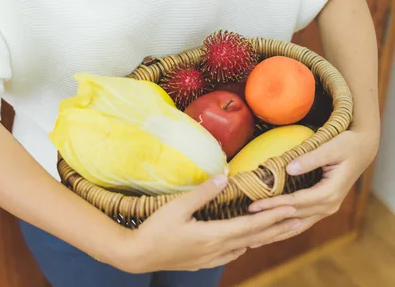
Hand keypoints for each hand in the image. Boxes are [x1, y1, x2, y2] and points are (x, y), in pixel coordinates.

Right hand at [115, 175, 299, 272]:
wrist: (138, 256)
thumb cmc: (155, 229)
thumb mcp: (177, 207)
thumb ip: (203, 193)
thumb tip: (225, 177)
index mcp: (214, 235)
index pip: (252, 225)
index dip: (273, 216)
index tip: (292, 207)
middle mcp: (218, 249)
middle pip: (254, 238)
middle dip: (278, 228)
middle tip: (299, 219)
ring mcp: (211, 257)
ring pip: (245, 246)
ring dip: (264, 237)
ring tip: (280, 230)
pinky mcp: (203, 261)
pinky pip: (231, 253)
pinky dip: (245, 245)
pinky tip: (246, 243)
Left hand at [247, 127, 379, 246]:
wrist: (361, 149)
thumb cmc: (346, 145)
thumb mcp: (330, 148)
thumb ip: (310, 159)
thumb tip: (289, 168)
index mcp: (330, 192)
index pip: (297, 202)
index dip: (275, 205)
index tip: (254, 206)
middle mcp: (329, 205)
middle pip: (295, 216)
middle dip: (270, 220)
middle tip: (245, 224)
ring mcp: (327, 208)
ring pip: (298, 225)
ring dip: (277, 232)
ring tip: (254, 239)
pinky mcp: (323, 207)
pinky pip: (302, 222)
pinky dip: (286, 229)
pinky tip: (271, 234)